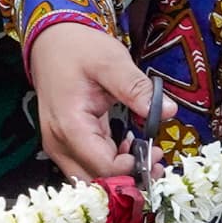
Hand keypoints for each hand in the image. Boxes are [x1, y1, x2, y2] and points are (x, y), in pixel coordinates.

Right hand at [29, 21, 167, 187]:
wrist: (51, 41)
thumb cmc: (80, 49)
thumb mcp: (112, 62)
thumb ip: (137, 89)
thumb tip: (169, 112)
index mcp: (70, 125)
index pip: (103, 167)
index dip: (133, 168)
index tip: (156, 153)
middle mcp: (59, 143)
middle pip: (94, 181)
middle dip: (128, 179)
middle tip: (157, 161)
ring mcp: (58, 145)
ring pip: (90, 178)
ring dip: (120, 175)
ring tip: (147, 155)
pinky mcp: (64, 143)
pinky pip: (87, 165)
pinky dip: (110, 165)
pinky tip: (129, 149)